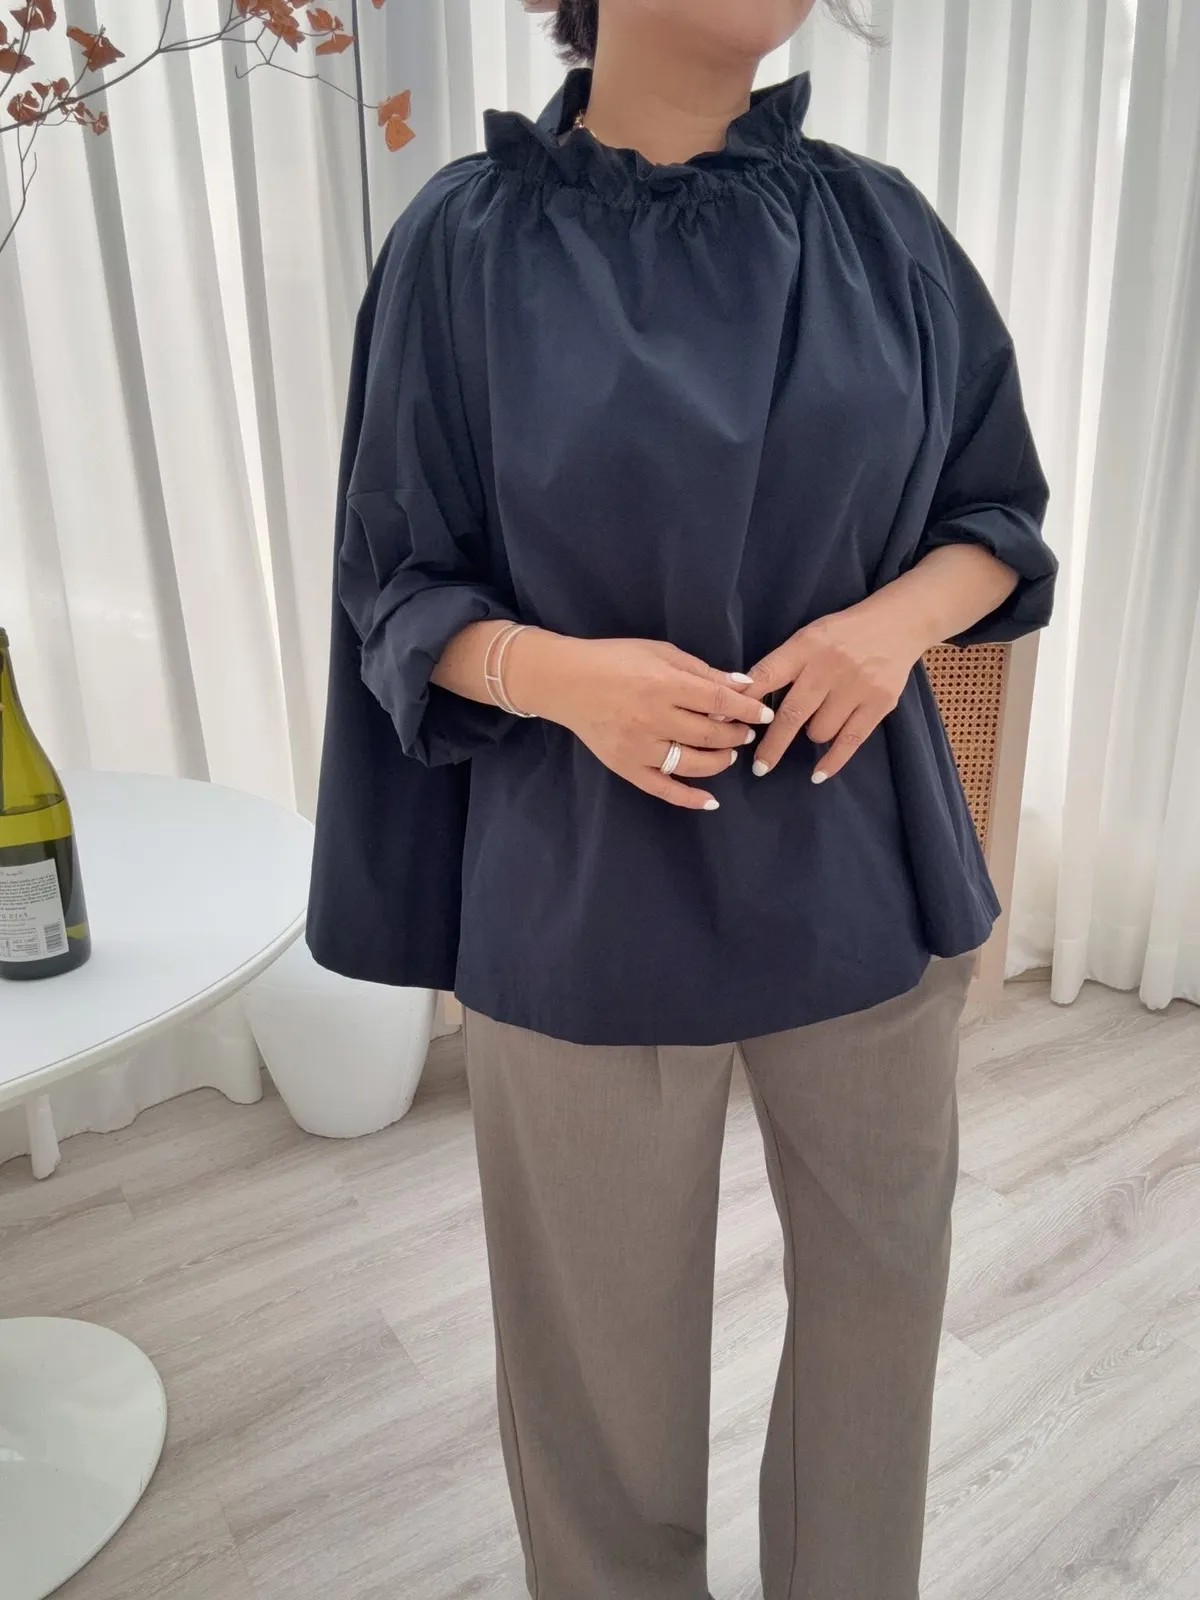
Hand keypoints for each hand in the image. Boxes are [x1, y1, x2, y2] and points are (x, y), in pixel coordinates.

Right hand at [506, 630, 773, 810]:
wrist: (565, 681)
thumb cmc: (614, 659)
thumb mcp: (660, 652)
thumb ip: (701, 670)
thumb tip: (742, 685)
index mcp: (663, 685)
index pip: (718, 703)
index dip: (747, 710)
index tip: (764, 713)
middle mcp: (653, 719)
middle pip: (710, 735)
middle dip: (736, 735)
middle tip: (744, 731)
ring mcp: (639, 748)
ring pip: (693, 764)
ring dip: (720, 761)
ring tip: (728, 754)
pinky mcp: (626, 767)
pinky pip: (663, 789)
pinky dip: (689, 798)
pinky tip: (711, 801)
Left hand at [745, 593, 929, 782]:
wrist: (898, 623)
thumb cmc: (842, 634)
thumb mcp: (808, 638)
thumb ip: (781, 665)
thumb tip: (742, 697)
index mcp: (806, 645)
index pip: (768, 675)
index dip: (745, 702)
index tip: (726, 724)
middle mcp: (829, 666)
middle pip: (792, 714)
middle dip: (772, 744)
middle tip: (759, 766)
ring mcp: (856, 686)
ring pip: (819, 731)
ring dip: (811, 735)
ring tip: (815, 724)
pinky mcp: (879, 703)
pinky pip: (850, 741)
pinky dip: (832, 761)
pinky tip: (818, 774)